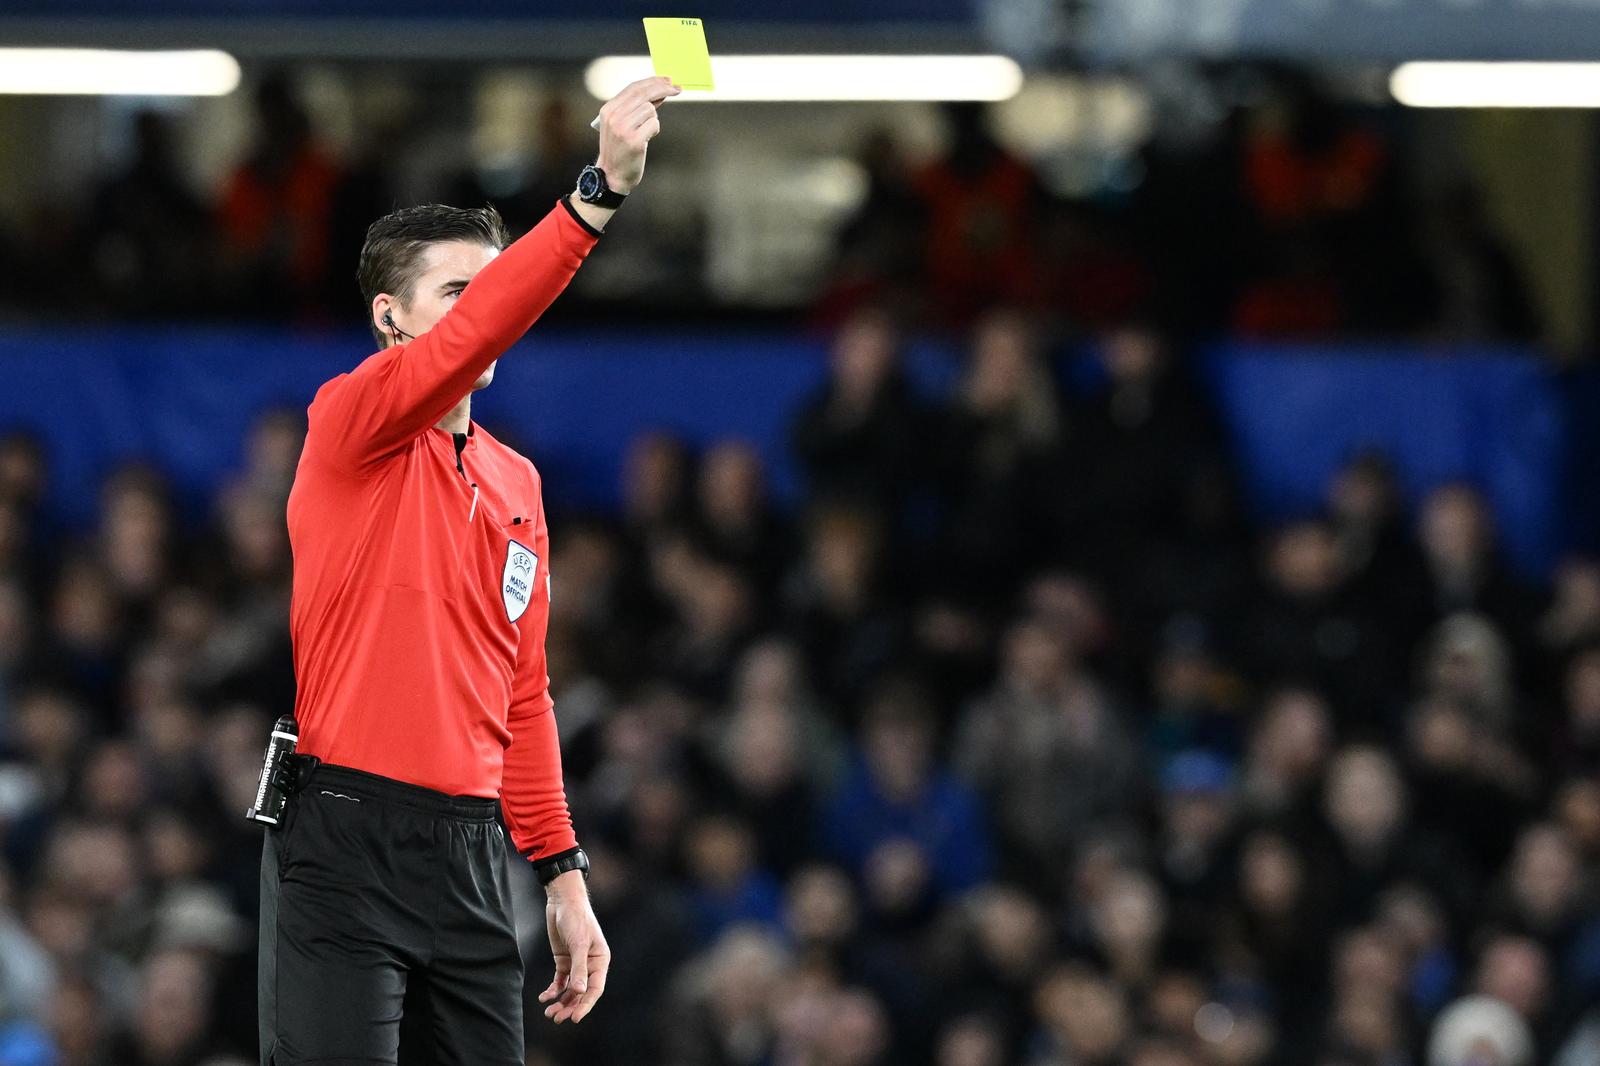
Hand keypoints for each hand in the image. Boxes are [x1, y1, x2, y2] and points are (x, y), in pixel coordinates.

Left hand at [538, 871, 609, 1023]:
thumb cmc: (576, 919)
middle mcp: (590, 964)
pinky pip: (560, 981)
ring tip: (549, 1012)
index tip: (574, 1018)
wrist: (563, 901)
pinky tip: (544, 997)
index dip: (585, 1004)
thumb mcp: (578, 944)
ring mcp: (576, 963)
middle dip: (570, 1006)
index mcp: (600, 960)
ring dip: (560, 1001)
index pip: (595, 988)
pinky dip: (552, 990)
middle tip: (556, 1018)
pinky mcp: (564, 960)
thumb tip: (579, 992)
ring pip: (570, 989)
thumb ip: (579, 969)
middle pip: (581, 992)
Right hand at [594, 76, 679, 193]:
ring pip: (650, 109)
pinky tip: (646, 139)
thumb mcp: (620, 124)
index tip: (667, 80)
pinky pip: (654, 124)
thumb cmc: (619, 149)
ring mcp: (623, 129)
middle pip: (644, 94)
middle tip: (678, 88)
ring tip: (644, 132)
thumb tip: (659, 91)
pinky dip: (654, 130)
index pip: (633, 88)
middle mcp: (614, 117)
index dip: (653, 81)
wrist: (612, 175)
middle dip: (663, 88)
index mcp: (608, 110)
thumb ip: (636, 107)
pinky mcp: (634, 140)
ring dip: (653, 119)